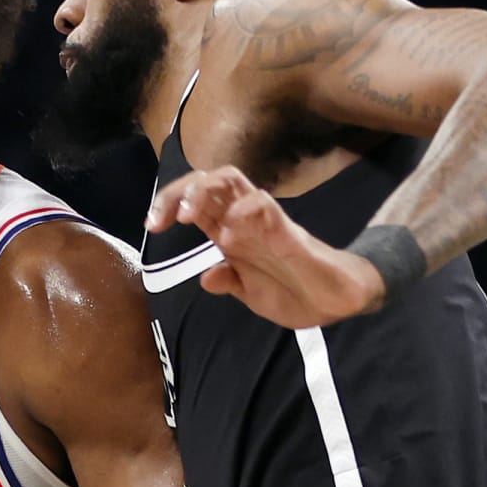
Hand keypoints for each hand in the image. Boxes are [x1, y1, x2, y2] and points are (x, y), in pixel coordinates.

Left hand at [144, 166, 385, 327]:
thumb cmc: (293, 292)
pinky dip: (242, 212)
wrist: (335, 304)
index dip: (170, 205)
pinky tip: (228, 231)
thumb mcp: (250, 293)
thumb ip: (228, 282)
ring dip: (204, 192)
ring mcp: (265, 222)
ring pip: (233, 182)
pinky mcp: (288, 232)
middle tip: (161, 219)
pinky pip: (264, 207)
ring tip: (188, 216)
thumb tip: (206, 277)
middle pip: (210, 182)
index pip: (198, 202)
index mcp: (232, 233)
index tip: (151, 225)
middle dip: (179, 191)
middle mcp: (244, 220)